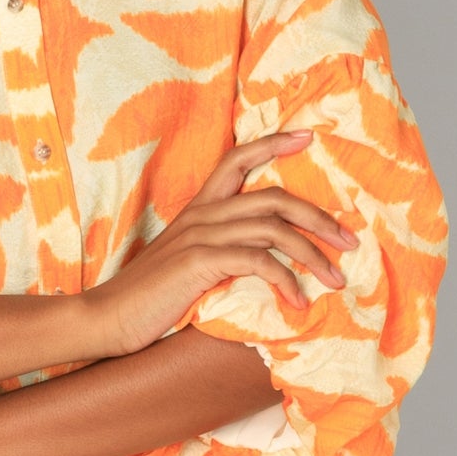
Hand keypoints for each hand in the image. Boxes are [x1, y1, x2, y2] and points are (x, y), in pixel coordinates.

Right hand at [83, 129, 358, 356]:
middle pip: (274, 197)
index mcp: (198, 208)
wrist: (107, 318)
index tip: (308, 137)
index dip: (273, 144)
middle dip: (319, 217)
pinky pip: (257, 260)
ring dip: (313, 254)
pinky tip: (298, 303)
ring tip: (335, 279)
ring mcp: (200, 235)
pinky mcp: (199, 261)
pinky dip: (285, 280)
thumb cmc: (149, 298)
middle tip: (350, 241)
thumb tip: (263, 260)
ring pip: (273, 228)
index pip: (237, 159)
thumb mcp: (187, 264)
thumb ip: (219, 251)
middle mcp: (202, 214)